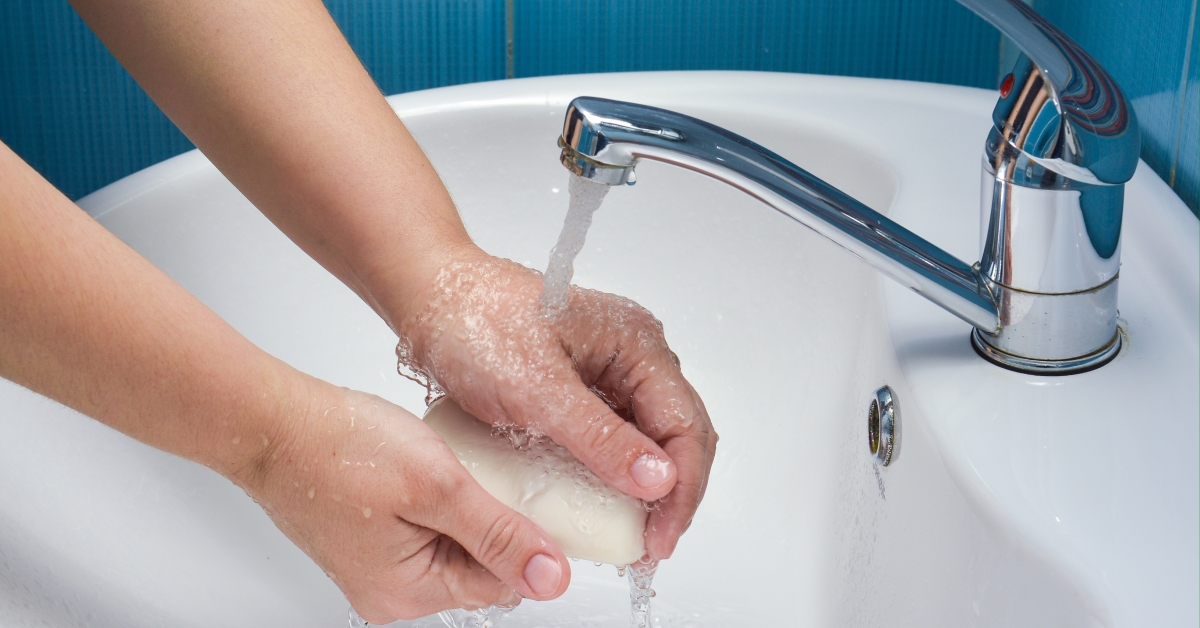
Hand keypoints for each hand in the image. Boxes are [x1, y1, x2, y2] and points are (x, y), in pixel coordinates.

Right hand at [237, 385, 573, 623]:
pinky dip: (438, 502)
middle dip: (492, 520)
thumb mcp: (439, 487)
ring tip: (450, 467)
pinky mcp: (367, 542)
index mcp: (409, 593)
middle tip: (481, 472)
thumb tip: (551, 578)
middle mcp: (390, 593)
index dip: (527, 537)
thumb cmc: (338, 447)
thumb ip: (499, 534)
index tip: (536, 495)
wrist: (271, 421)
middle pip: (479, 567)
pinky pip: (426, 531)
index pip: (503, 582)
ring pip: (454, 545)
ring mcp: (375, 569)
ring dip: (466, 507)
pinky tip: (429, 470)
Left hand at [392, 249, 717, 560]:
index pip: (685, 425)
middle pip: (678, 434)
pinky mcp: (582, 390)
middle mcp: (633, 356)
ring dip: (649, 490)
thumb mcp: (537, 389)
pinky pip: (617, 438)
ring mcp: (610, 373)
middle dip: (672, 496)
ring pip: (651, 440)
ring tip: (633, 538)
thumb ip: (600, 436)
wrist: (430, 300)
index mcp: (637, 343)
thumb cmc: (476, 325)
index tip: (661, 539)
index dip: (681, 489)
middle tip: (652, 548)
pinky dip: (618, 476)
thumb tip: (659, 479)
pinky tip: (605, 508)